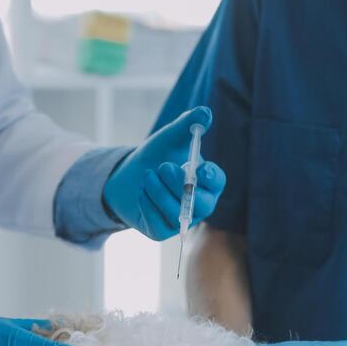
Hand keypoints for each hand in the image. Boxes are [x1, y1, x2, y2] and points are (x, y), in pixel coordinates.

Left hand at [103, 106, 225, 239]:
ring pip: (177, 213)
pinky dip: (147, 204)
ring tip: (147, 175)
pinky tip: (142, 192)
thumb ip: (188, 124)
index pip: (217, 182)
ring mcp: (182, 220)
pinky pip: (158, 222)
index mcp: (208, 182)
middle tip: (163, 166)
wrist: (129, 177)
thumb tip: (205, 113)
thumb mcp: (170, 138)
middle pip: (200, 203)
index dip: (211, 178)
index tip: (201, 168)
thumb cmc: (157, 156)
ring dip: (159, 192)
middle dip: (180, 185)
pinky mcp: (162, 231)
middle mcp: (199, 205)